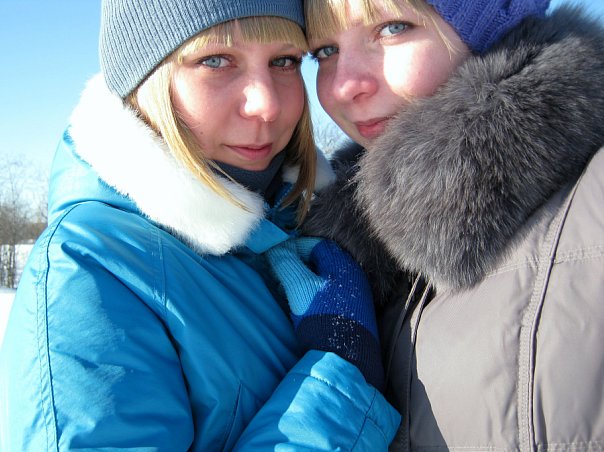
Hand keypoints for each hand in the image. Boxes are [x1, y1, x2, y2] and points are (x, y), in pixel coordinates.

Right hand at [266, 237, 383, 390]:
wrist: (347, 358)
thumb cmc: (322, 318)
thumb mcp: (299, 287)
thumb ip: (286, 263)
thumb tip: (275, 248)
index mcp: (343, 263)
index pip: (317, 244)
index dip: (295, 247)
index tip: (278, 257)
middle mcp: (354, 274)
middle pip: (322, 260)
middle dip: (299, 264)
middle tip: (281, 273)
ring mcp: (356, 293)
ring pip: (326, 277)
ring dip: (306, 279)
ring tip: (289, 290)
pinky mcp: (354, 310)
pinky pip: (332, 292)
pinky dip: (315, 293)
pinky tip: (305, 305)